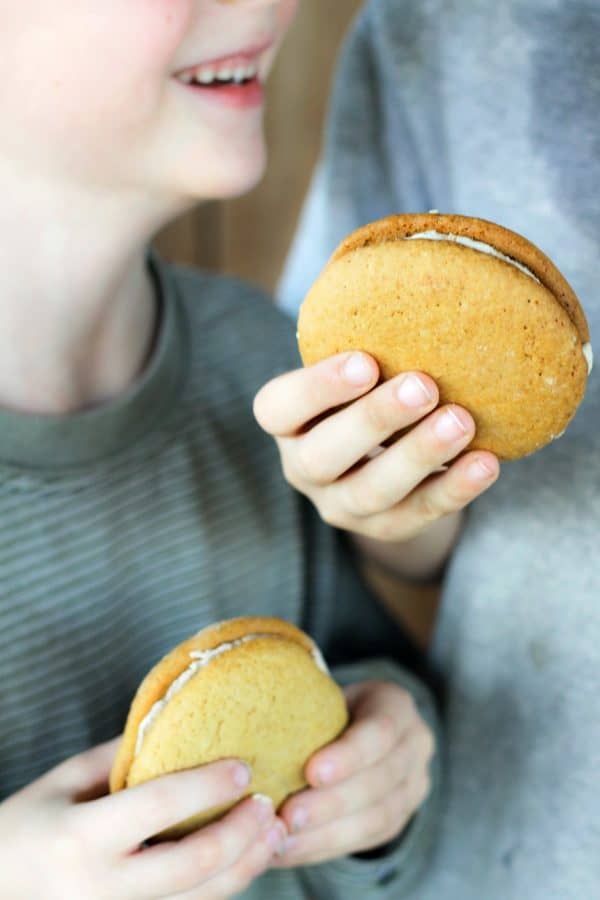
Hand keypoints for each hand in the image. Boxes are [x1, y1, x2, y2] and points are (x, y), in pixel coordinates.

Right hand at [0, 738, 287, 899]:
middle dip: (241, 832)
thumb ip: (123, 756)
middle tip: (267, 802)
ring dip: (247, 864)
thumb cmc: (27, 825)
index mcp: (82, 837)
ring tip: (272, 830)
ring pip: (201, 899)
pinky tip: (245, 858)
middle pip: (193, 864)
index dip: (209, 785)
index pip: (160, 806)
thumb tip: (182, 726)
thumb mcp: (65, 780)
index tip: (243, 766)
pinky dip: (224, 885)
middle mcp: (102, 887)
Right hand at [254, 352, 499, 542]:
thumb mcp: (353, 370)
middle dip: (374, 420)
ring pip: (371, 492)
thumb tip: (416, 283)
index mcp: (286, 423)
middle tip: (424, 386)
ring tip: (461, 421)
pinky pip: (418, 514)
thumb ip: (366, 345)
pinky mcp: (384, 528)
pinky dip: (454, 489)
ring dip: (418, 455)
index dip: (317, 387)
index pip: (278, 408)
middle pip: (323, 456)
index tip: (366, 360)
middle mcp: (303, 468)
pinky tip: (485, 462)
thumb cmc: (366, 392)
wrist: (383, 459)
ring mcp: (341, 505)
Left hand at [272, 680, 433, 866]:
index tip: (311, 772)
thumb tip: (251, 725)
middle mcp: (415, 745)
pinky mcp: (399, 818)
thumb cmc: (325, 705)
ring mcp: (413, 785)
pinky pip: (365, 840)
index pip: (381, 731)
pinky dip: (325, 847)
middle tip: (288, 817)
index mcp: (396, 705)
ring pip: (376, 817)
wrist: (357, 728)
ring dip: (326, 834)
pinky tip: (291, 850)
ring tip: (284, 840)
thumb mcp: (321, 692)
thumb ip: (300, 704)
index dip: (349, 755)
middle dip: (331, 803)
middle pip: (378, 780)